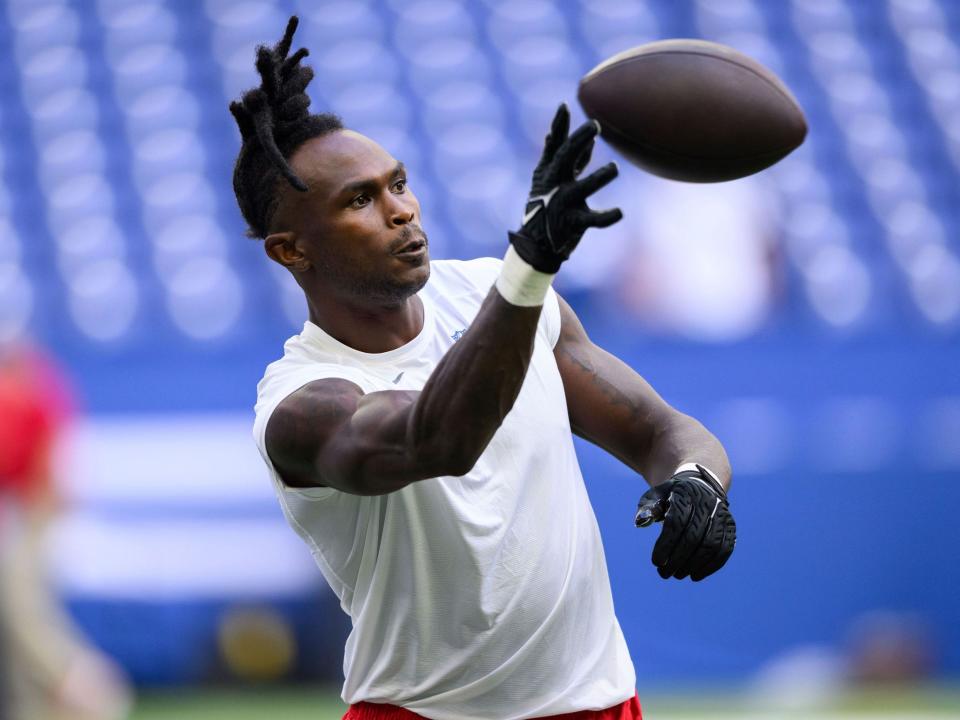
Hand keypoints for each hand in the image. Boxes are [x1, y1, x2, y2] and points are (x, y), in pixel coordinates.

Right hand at [509, 104, 622, 272]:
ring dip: (597, 179)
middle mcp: (554, 185)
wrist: (536, 244)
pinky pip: (592, 220)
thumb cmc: (547, 206)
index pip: (555, 145)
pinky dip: (606, 217)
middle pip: (565, 159)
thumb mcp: (548, 180)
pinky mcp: (572, 224)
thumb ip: (560, 157)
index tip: (564, 106)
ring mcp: (563, 204)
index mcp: (550, 173)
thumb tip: (568, 134)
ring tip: (615, 169)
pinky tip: (620, 212)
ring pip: (581, 189)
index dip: (559, 126)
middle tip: (594, 125)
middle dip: (578, 142)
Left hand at [635, 464, 735, 580]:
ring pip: (711, 545)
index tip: (656, 562)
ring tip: (678, 575)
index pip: (676, 522)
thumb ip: (647, 508)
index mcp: (685, 493)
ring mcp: (721, 514)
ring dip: (694, 565)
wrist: (699, 485)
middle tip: (664, 574)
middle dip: (678, 560)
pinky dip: (710, 566)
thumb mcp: (656, 495)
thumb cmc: (672, 496)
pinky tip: (695, 575)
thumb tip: (640, 522)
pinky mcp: (730, 526)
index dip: (666, 545)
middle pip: (693, 537)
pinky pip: (724, 549)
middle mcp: (707, 503)